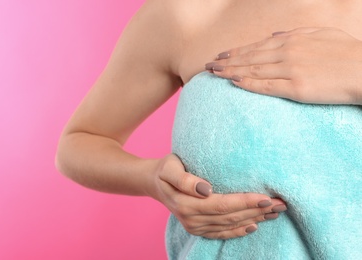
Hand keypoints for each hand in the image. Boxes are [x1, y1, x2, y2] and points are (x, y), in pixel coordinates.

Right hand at [150, 154, 286, 238]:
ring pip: (230, 225)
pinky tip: (254, 226)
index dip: (245, 202)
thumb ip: (184, 179)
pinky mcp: (198, 228)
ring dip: (254, 219)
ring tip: (275, 212)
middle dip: (257, 211)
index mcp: (186, 204)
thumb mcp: (169, 168)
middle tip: (281, 204)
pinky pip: (222, 233)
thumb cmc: (165, 170)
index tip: (266, 197)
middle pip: (230, 217)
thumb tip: (206, 189)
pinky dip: (239, 231)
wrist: (154, 182)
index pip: (223, 205)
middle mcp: (192, 219)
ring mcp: (195, 226)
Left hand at [205, 27, 361, 104]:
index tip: (221, 56)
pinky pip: (266, 86)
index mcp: (292, 40)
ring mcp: (290, 70)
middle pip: (249, 58)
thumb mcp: (320, 33)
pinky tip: (234, 83)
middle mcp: (287, 53)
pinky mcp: (296, 88)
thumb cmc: (346, 52)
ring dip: (231, 72)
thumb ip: (295, 33)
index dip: (236, 52)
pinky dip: (248, 84)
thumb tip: (273, 34)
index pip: (256, 46)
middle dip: (226, 62)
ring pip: (253, 71)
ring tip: (214, 74)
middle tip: (208, 66)